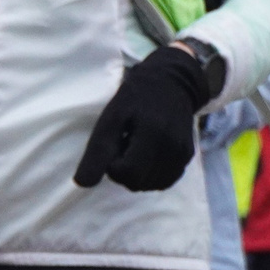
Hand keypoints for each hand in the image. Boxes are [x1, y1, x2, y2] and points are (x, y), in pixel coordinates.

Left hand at [73, 43, 216, 190]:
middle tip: (123, 143)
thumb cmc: (135, 97)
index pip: (127, 173)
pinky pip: (163, 181)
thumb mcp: (111, 116)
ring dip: (137, 173)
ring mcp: (183, 154)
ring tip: (136, 145)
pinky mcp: (188, 157)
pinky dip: (150, 174)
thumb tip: (81, 184)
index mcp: (152, 133)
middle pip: (137, 183)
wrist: (171, 83)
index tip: (112, 145)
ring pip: (150, 186)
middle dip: (123, 170)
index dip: (111, 166)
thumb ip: (99, 150)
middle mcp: (172, 147)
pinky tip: (148, 153)